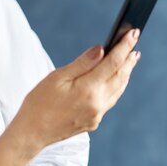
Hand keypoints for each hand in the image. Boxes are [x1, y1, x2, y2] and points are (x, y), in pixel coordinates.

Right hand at [12, 29, 140, 150]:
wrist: (32, 132)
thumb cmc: (39, 102)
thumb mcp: (57, 77)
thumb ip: (82, 63)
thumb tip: (101, 49)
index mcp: (88, 90)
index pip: (113, 63)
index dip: (124, 46)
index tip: (134, 33)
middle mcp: (97, 103)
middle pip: (120, 76)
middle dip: (129, 59)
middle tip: (135, 44)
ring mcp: (97, 115)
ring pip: (118, 90)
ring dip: (125, 73)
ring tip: (130, 59)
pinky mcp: (93, 121)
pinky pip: (110, 100)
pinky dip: (116, 87)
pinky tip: (115, 80)